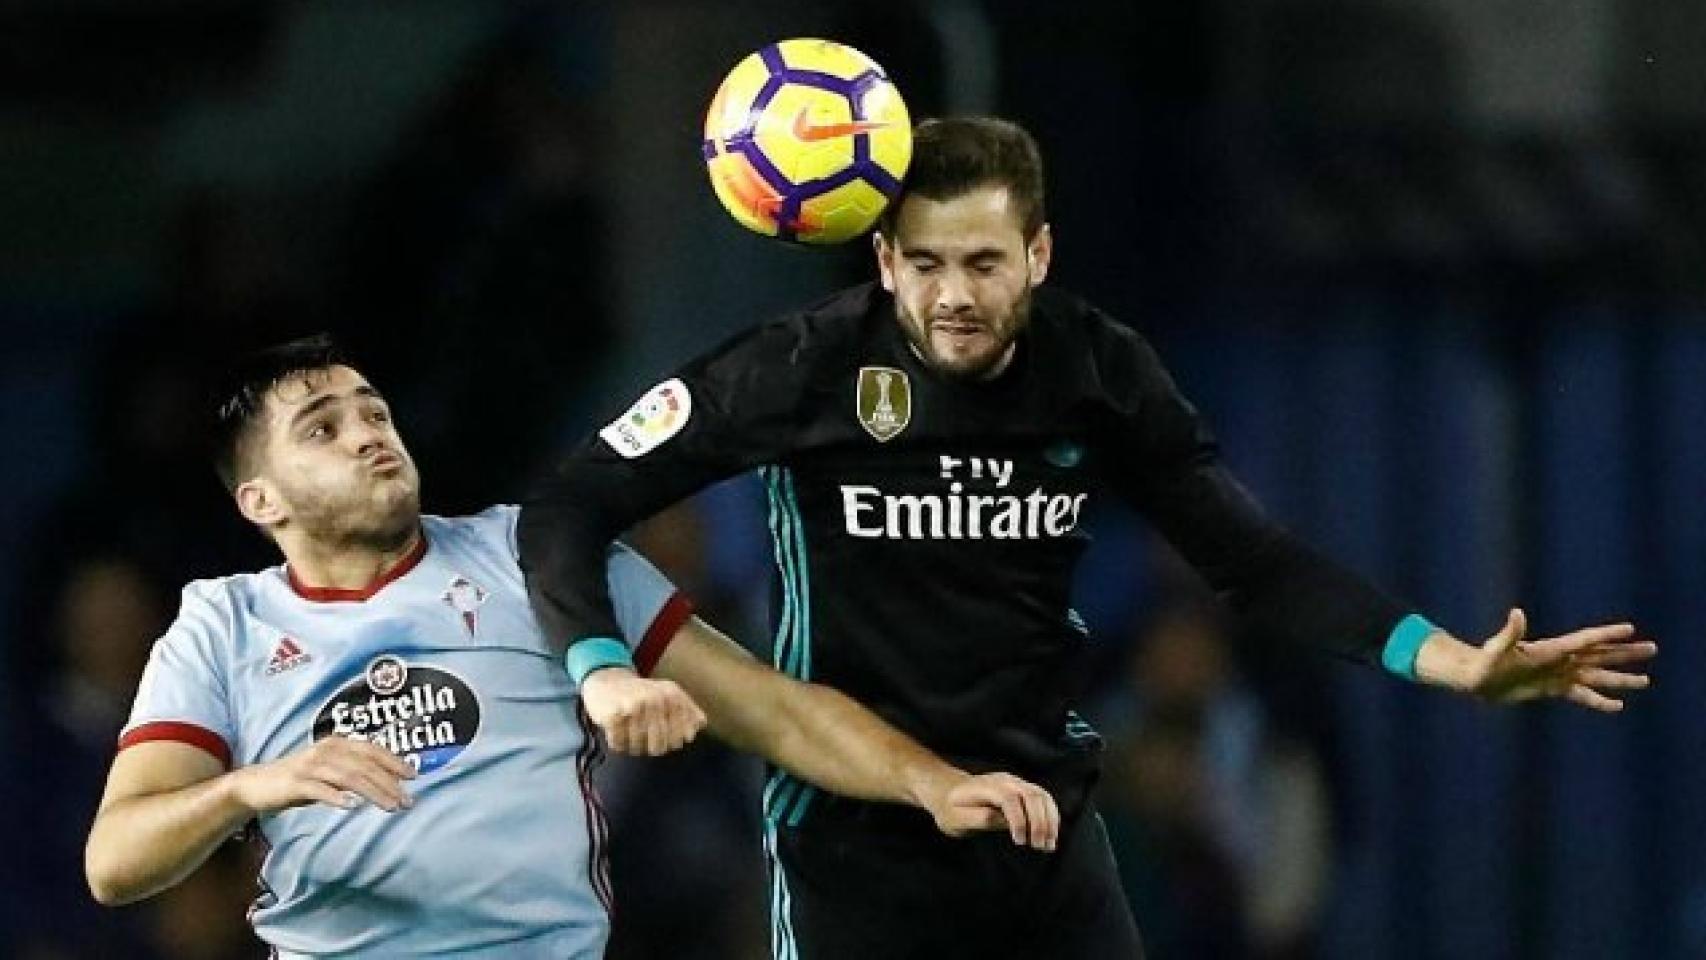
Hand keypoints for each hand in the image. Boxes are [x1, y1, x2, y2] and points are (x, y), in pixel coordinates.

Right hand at [231, 736, 415, 813]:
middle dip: (389, 783)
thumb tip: (389, 783)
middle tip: (407, 801)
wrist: (257, 785)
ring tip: (390, 807)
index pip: (372, 750)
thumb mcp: (330, 771)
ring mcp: (310, 766)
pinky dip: (336, 797)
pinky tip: (351, 806)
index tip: (414, 776)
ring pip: (348, 778)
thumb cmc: (301, 779)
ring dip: (373, 792)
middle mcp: (326, 750)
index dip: (394, 761)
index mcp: (338, 744)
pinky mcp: (295, 782)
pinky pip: (319, 789)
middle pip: (365, 766)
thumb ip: (354, 773)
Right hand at [580, 667, 706, 755]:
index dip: (672, 743)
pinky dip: (618, 743)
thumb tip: (699, 727)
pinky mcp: (612, 714)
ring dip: (634, 746)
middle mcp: (655, 699)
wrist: (606, 679)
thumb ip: (689, 710)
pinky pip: (619, 744)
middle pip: (660, 745)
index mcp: (672, 695)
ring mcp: (633, 706)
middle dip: (652, 747)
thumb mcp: (668, 695)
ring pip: (639, 747)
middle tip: (645, 738)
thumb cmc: (642, 693)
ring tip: (630, 734)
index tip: (666, 738)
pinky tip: (618, 732)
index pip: (681, 736)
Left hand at [924, 772, 1059, 850]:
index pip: (1009, 799)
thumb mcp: (955, 818)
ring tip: (1049, 844)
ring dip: (1049, 820)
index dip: (1018, 820)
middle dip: (1040, 822)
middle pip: (1031, 795)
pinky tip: (1051, 834)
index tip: (1020, 842)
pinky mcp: (1022, 789)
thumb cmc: (950, 809)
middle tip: (1040, 847)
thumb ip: (977, 818)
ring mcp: (1016, 782)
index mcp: (986, 786)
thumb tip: (1000, 820)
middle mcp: (1004, 780)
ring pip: (1042, 796)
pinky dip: (1051, 816)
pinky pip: (1043, 798)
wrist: (949, 792)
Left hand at [1455, 608, 1654, 711]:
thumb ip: (1509, 633)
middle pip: (1599, 655)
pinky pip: (1582, 695)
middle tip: (1653, 648)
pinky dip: (1600, 701)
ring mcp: (1558, 674)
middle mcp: (1559, 660)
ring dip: (1620, 678)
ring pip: (1596, 676)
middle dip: (1626, 653)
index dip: (1607, 635)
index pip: (1585, 640)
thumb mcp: (1496, 649)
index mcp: (1551, 649)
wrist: (1476, 678)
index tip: (1630, 629)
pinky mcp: (1552, 689)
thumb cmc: (1484, 662)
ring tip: (1646, 680)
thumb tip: (1517, 613)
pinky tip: (1618, 705)